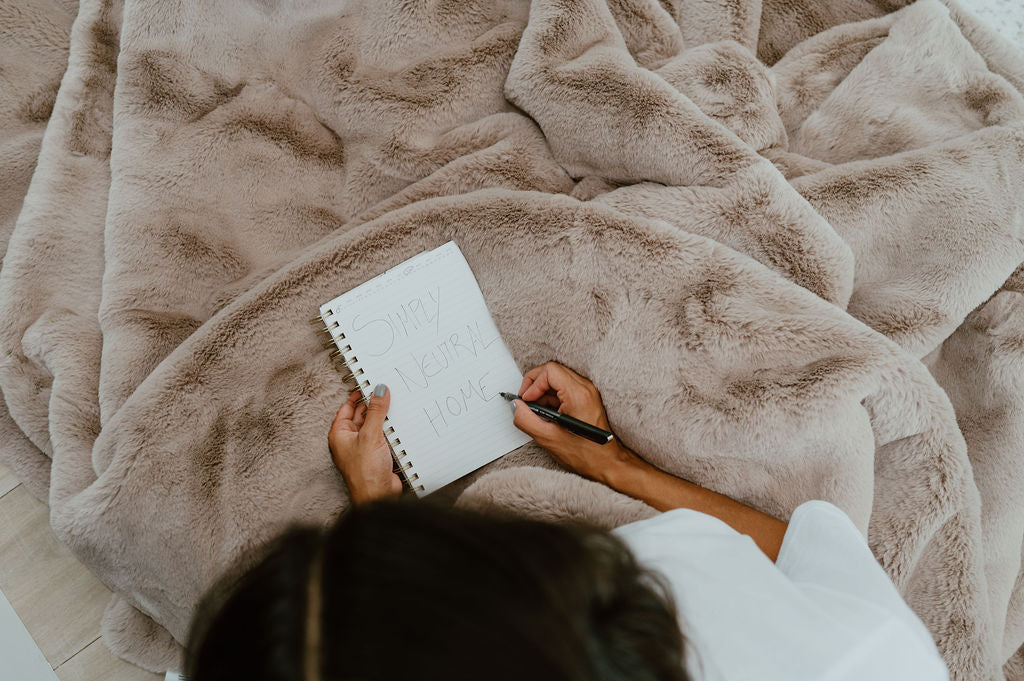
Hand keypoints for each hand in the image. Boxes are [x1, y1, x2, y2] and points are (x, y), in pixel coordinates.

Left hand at [328, 385, 402, 505]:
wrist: (378, 496)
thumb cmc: (365, 473)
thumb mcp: (370, 435)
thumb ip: (376, 411)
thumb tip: (379, 391)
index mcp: (341, 434)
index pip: (348, 408)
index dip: (358, 395)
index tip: (370, 384)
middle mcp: (351, 440)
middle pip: (363, 415)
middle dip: (374, 405)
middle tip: (388, 392)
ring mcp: (365, 447)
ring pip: (375, 425)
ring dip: (385, 418)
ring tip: (397, 405)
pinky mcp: (379, 454)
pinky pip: (385, 436)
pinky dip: (392, 430)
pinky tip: (402, 423)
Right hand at [512, 361, 639, 484]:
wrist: (607, 463)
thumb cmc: (586, 454)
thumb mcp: (548, 439)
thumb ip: (526, 420)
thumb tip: (517, 406)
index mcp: (578, 395)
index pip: (550, 371)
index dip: (533, 383)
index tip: (526, 399)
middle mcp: (585, 389)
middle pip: (553, 370)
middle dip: (535, 384)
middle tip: (526, 400)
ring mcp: (587, 392)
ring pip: (557, 378)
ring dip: (542, 391)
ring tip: (536, 410)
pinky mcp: (586, 398)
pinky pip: (564, 387)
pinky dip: (550, 396)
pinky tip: (546, 413)